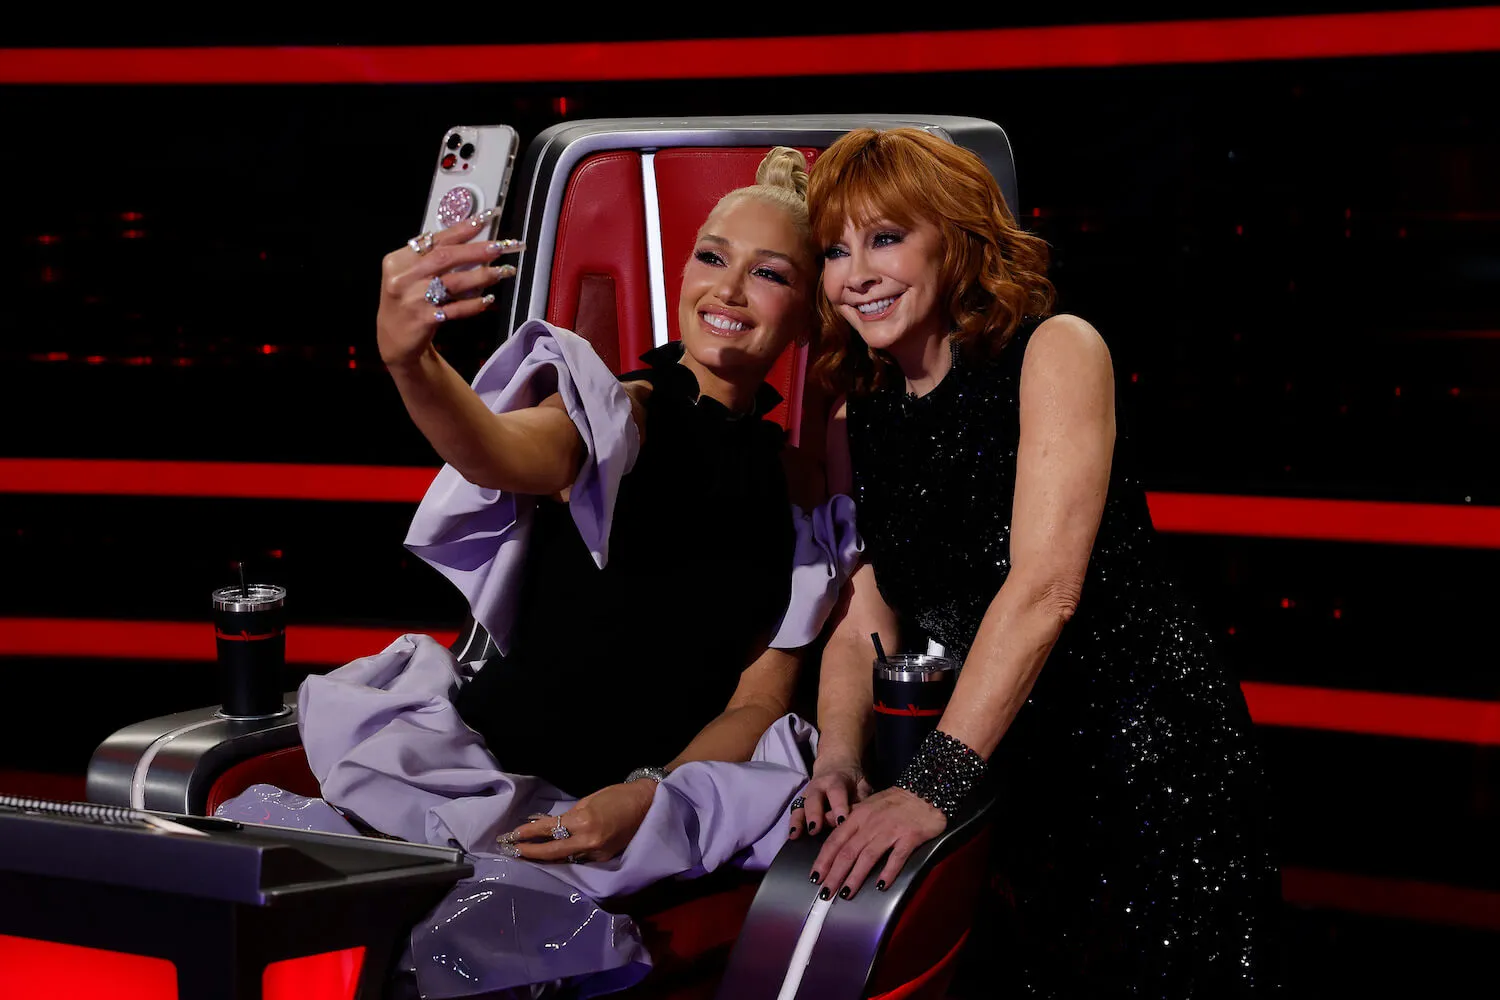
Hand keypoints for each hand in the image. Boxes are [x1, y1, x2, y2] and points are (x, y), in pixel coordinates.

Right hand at [376, 213, 524, 366]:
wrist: (392, 340)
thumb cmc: (407, 302)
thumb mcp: (409, 276)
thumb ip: (431, 258)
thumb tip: (470, 239)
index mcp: (399, 260)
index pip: (435, 239)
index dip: (462, 228)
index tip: (486, 218)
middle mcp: (403, 278)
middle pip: (445, 258)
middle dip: (476, 250)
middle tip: (501, 246)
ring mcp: (413, 300)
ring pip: (453, 282)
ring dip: (482, 275)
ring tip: (504, 271)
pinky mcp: (424, 320)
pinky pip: (455, 309)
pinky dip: (473, 304)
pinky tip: (488, 300)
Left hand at [497, 780, 656, 863]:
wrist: (648, 804)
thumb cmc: (618, 795)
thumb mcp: (589, 800)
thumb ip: (569, 816)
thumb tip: (549, 824)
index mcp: (583, 821)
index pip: (548, 830)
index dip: (528, 834)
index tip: (511, 836)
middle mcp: (588, 841)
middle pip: (552, 853)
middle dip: (530, 852)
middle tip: (512, 851)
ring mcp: (597, 853)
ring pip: (565, 859)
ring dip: (546, 857)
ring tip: (528, 855)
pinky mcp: (604, 858)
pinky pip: (579, 859)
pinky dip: (565, 857)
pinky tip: (553, 855)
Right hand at [788, 754, 870, 840]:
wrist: (837, 764)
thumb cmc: (853, 780)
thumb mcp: (862, 784)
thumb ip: (861, 799)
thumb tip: (861, 817)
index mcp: (836, 781)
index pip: (836, 793)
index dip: (838, 807)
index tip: (841, 822)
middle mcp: (818, 786)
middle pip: (814, 799)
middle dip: (814, 814)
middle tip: (814, 830)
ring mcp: (808, 794)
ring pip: (801, 806)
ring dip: (799, 820)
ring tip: (796, 834)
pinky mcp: (801, 801)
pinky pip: (795, 812)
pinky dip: (793, 824)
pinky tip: (792, 836)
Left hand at [809, 786, 944, 899]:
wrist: (924, 792)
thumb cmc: (894, 801)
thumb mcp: (865, 803)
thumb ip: (844, 814)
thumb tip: (823, 822)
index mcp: (858, 816)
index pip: (835, 840)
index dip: (823, 860)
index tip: (814, 877)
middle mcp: (870, 824)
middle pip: (848, 852)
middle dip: (835, 874)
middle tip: (826, 893)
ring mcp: (890, 831)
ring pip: (868, 856)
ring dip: (855, 877)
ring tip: (846, 894)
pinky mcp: (909, 837)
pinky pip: (897, 857)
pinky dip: (888, 871)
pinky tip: (881, 886)